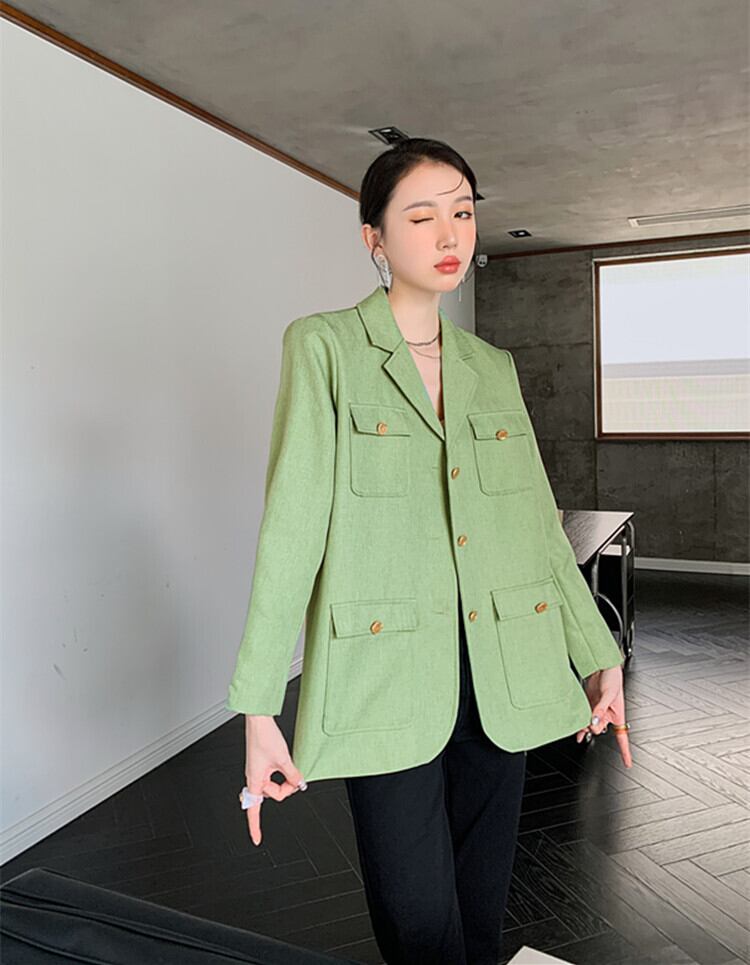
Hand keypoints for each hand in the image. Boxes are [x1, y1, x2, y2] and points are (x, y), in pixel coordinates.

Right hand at [243, 716, 306, 845]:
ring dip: (285, 777)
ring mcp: (258, 770)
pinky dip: (282, 771)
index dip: (255, 827)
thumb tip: (299, 783)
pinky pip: (274, 774)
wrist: (259, 720)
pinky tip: (286, 765)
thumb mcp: (283, 759)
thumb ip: (292, 775)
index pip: (253, 810)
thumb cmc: (264, 737)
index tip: (257, 839)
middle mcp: (254, 777)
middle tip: (295, 778)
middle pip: (273, 794)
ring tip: (289, 765)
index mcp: (254, 780)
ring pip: (275, 784)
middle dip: (286, 788)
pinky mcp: (262, 762)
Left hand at [575, 665, 632, 767]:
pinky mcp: (589, 704)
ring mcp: (597, 710)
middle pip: (601, 730)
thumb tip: (594, 722)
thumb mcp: (608, 695)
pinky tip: (577, 730)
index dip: (625, 752)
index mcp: (618, 715)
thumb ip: (600, 709)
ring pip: (591, 725)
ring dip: (585, 728)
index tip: (627, 763)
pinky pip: (585, 718)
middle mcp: (608, 715)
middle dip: (595, 727)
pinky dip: (581, 724)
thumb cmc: (613, 678)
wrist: (602, 666)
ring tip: (579, 731)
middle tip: (591, 719)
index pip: (623, 738)